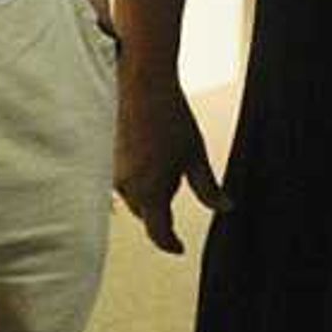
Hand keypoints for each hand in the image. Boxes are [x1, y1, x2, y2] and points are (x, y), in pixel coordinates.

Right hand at [112, 69, 228, 255]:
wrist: (141, 83)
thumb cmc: (170, 117)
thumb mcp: (196, 155)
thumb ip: (209, 188)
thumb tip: (226, 208)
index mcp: (151, 191)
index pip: (159, 232)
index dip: (170, 243)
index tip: (179, 248)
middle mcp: (128, 187)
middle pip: (147, 213)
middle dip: (163, 208)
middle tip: (177, 180)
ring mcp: (113, 172)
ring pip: (134, 196)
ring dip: (149, 190)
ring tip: (163, 160)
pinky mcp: (105, 157)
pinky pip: (124, 179)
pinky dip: (137, 175)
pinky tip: (148, 152)